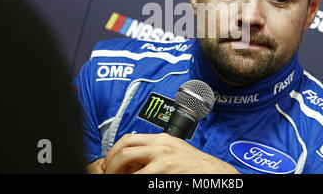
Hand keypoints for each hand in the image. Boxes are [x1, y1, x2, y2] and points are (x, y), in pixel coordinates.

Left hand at [101, 133, 239, 173]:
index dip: (113, 151)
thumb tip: (132, 163)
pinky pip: (144, 179)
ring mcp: (164, 161)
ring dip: (121, 176)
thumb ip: (154, 153)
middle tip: (108, 174)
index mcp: (161, 139)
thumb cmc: (195, 164)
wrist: (214, 172)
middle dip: (111, 164)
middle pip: (126, 150)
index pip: (129, 139)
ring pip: (132, 168)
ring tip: (120, 180)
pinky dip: (137, 181)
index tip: (107, 163)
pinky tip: (139, 184)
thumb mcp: (174, 151)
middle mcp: (161, 147)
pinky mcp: (168, 174)